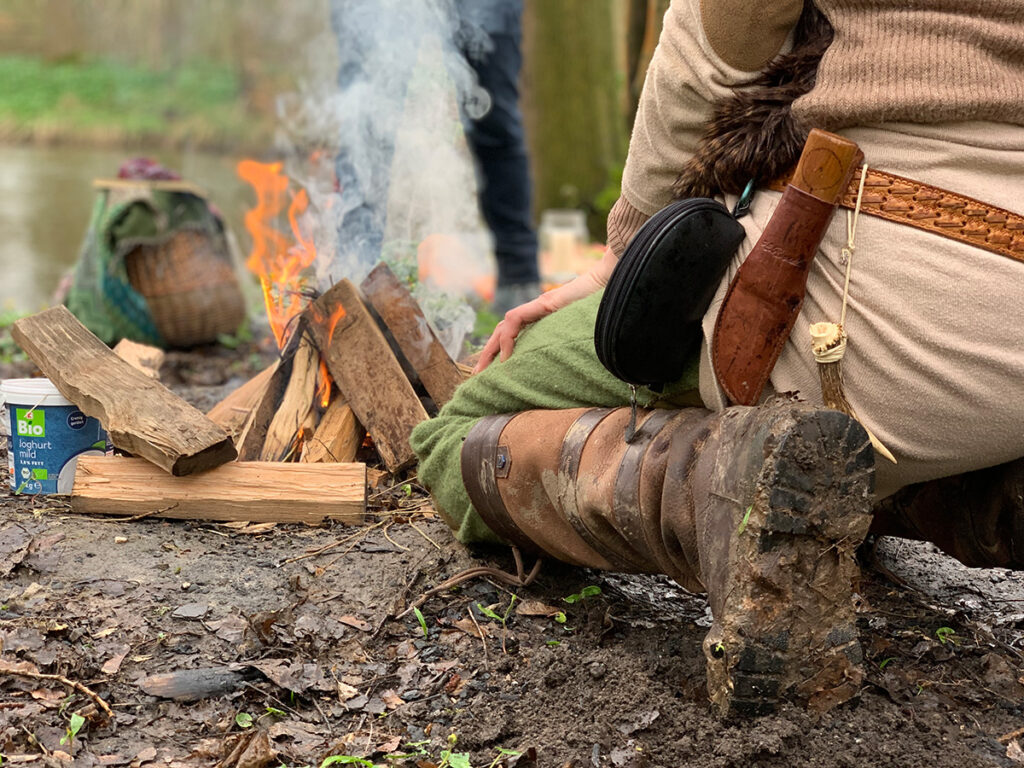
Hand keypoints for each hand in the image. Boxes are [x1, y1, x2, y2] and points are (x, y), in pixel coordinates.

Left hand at [473, 247, 620, 372]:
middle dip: (488, 353)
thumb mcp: (584, 330)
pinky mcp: (543, 304)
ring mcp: (539, 306)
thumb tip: (577, 363)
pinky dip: (508, 338)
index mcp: (545, 317)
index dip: (502, 350)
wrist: (612, 281)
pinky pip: (516, 320)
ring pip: (504, 326)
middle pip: (504, 331)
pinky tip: (506, 356)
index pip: (514, 333)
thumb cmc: (605, 307)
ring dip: (491, 348)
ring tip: (484, 369)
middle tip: (478, 375)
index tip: (496, 372)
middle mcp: (537, 310)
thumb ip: (574, 341)